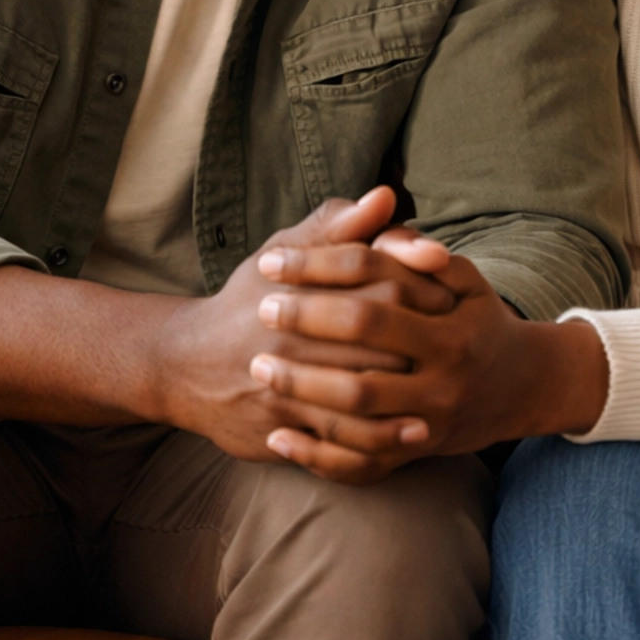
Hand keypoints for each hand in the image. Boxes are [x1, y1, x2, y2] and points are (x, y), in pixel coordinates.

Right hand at [147, 188, 454, 459]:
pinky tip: (408, 437)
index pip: (376, 280)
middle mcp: (292, 338)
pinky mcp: (279, 426)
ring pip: (356, 396)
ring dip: (402, 403)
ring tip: (437, 407)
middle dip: (418, 345)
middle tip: (456, 352)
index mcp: (300, 288)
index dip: (418, 285)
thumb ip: (336, 227)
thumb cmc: (247, 300)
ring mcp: (285, 386)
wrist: (184, 363)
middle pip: (374, 340)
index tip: (448, 293)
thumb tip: (386, 197)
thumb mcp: (282, 254)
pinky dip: (376, 441)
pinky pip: (336, 442)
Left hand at [247, 231, 609, 483]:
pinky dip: (315, 454)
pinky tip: (276, 435)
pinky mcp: (414, 453)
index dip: (319, 270)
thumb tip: (381, 211)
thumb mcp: (465, 281)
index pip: (374, 284)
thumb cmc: (480, 322)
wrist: (521, 389)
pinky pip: (360, 462)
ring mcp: (428, 420)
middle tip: (261, 310)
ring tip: (258, 367)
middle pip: (363, 348)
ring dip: (302, 389)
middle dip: (306, 327)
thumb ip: (420, 252)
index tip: (272, 263)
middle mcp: (443, 375)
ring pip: (357, 410)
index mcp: (450, 326)